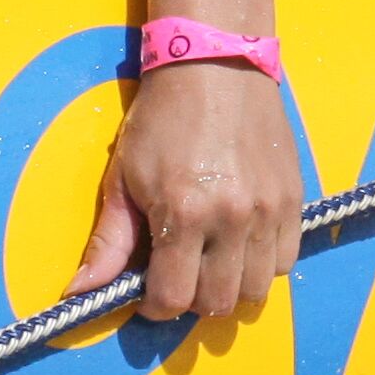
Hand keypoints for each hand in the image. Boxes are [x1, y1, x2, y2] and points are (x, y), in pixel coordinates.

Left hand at [71, 60, 305, 322]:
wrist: (216, 67)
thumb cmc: (161, 120)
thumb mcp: (123, 177)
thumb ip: (109, 242)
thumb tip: (79, 292)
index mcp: (184, 213)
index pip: (174, 298)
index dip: (155, 307)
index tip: (147, 294)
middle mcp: (233, 219)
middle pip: (218, 303)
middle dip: (191, 300)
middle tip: (176, 276)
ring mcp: (270, 212)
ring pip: (255, 290)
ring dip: (228, 287)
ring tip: (207, 262)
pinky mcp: (295, 202)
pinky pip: (285, 262)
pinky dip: (260, 265)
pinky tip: (238, 244)